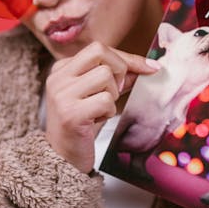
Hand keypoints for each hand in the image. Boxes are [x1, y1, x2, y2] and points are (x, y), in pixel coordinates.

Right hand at [44, 41, 160, 173]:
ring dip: (112, 96)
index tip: (150, 67)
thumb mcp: (97, 95)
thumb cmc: (82, 126)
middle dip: (119, 70)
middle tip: (115, 92)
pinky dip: (108, 112)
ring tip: (101, 110)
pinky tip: (96, 121)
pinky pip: (105, 100)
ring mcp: (62, 95)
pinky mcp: (71, 114)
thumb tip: (148, 65)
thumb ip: (118, 78)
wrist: (63, 158)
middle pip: (100, 53)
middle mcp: (58, 78)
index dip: (127, 57)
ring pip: (105, 76)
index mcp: (62, 69)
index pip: (98, 49)